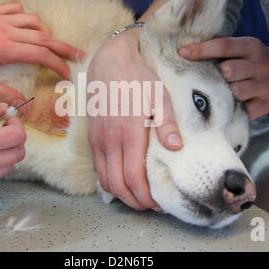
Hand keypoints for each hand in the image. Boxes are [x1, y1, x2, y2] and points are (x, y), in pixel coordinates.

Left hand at [0, 0, 84, 103]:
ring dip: (48, 32)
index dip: (58, 65)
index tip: (67, 75)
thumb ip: (0, 93)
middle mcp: (6, 30)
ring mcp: (0, 18)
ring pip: (35, 21)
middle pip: (45, 37)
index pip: (41, 55)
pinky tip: (28, 26)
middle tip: (80, 56)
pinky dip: (29, 17)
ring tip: (53, 45)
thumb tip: (24, 104)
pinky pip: (18, 8)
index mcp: (3, 49)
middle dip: (65, 48)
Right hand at [87, 29, 182, 210]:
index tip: (157, 203)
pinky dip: (108, 180)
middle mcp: (109, 141)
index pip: (133, 177)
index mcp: (128, 133)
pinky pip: (97, 167)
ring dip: (120, 193)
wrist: (109, 63)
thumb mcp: (159, 95)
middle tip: (148, 205)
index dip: (145, 195)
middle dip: (133, 201)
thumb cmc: (137, 79)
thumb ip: (167, 123)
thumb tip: (176, 148)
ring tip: (136, 196)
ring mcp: (97, 140)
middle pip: (117, 184)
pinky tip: (121, 179)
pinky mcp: (92, 137)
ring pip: (104, 179)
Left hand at [178, 37, 268, 118]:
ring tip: (219, 93)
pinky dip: (230, 110)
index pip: (223, 45)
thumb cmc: (252, 63)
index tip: (181, 52)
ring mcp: (264, 86)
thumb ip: (220, 52)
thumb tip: (185, 52)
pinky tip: (225, 108)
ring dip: (223, 93)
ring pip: (235, 91)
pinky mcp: (265, 105)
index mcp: (250, 47)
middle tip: (208, 78)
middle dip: (216, 75)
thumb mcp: (241, 51)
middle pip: (229, 70)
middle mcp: (259, 65)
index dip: (201, 49)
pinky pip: (241, 110)